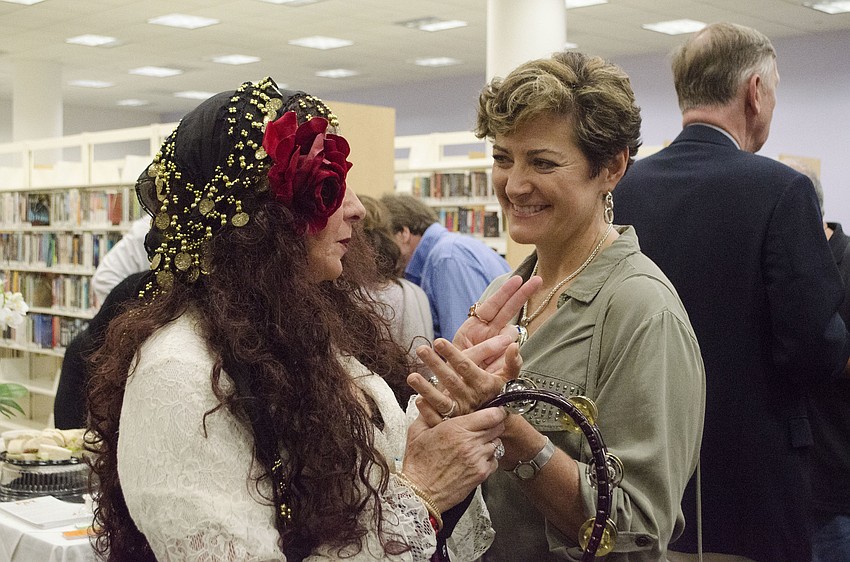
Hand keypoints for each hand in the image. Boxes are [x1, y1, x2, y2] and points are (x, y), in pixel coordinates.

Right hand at [402, 407, 506, 511]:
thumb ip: (429, 411)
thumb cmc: (418, 463)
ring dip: (490, 441)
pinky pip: (495, 460)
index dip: (496, 411)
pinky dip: (489, 458)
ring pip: (497, 443)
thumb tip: (439, 397)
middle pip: (498, 427)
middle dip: (493, 425)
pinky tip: (476, 458)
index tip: (494, 411)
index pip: (491, 415)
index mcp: (456, 429)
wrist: (420, 492)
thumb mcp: (417, 431)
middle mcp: (470, 443)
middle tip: (484, 426)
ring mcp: (478, 459)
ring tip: (476, 444)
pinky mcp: (481, 474)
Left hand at [408, 336, 522, 424]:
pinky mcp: (451, 424)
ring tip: (411, 376)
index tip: (439, 341)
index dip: (452, 354)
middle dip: (435, 364)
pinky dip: (427, 411)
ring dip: (425, 388)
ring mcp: (459, 411)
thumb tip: (514, 345)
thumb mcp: (510, 379)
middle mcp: (469, 397)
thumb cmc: (502, 395)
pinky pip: (438, 418)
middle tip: (421, 349)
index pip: (465, 367)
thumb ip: (512, 362)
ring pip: (441, 400)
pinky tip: (416, 400)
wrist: (498, 423)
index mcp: (482, 384)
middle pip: (450, 380)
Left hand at [454, 275, 540, 372]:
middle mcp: (489, 333)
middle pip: (508, 309)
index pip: (493, 305)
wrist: (454, 396)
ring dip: (507, 336)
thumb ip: (480, 350)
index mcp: (475, 326)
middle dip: (522, 294)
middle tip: (538, 280)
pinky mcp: (504, 363)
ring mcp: (498, 347)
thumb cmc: (453, 373)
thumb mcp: (460, 358)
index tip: (518, 280)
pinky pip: (514, 358)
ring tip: (500, 339)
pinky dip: (513, 357)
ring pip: (512, 334)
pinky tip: (509, 356)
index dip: (505, 293)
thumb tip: (509, 342)